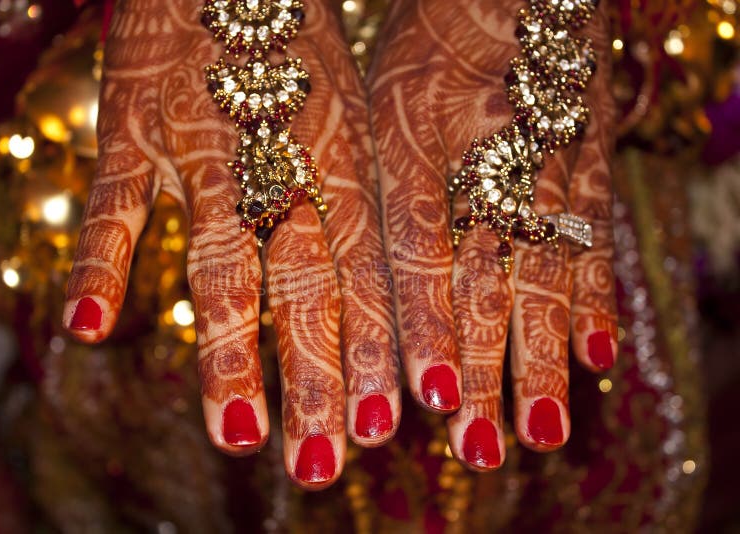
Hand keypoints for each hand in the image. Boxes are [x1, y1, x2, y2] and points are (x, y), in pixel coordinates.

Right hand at [62, 0, 397, 488]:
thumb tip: (381, 295)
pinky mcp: (133, 126)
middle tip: (324, 461)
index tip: (389, 421)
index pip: (369, 267)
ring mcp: (207, 145)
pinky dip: (100, 260)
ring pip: (223, 260)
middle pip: (307, 283)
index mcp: (345, 154)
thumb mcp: (352, 113)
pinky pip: (114, 200)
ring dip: (231, 351)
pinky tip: (87, 326)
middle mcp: (284, 158)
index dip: (380, 343)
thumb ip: (358, 202)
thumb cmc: (300, 46)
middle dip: (318, 375)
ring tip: (238, 436)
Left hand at [368, 0, 616, 468]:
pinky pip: (593, 239)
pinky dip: (596, 303)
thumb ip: (354, 189)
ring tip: (540, 431)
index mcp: (411, 148)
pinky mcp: (585, 163)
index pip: (415, 252)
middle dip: (478, 370)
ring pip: (541, 276)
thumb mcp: (369, 100)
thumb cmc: (422, 44)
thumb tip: (317, 269)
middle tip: (475, 449)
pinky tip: (599, 360)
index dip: (422, 327)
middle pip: (482, 282)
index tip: (423, 400)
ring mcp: (542, 166)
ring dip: (540, 357)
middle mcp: (481, 164)